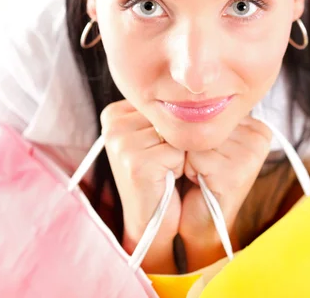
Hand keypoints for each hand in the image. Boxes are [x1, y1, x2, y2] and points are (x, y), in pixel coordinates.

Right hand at [101, 100, 183, 273]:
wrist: (152, 221)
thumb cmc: (161, 175)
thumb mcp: (158, 136)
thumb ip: (165, 111)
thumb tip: (197, 88)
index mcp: (115, 112)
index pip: (163, 100)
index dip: (173, 124)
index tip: (162, 145)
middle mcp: (113, 123)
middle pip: (169, 113)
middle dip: (177, 137)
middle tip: (164, 161)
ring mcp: (120, 142)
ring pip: (175, 131)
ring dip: (180, 152)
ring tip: (164, 169)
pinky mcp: (135, 162)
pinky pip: (177, 151)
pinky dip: (180, 166)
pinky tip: (165, 179)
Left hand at [179, 116, 271, 270]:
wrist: (199, 220)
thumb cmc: (197, 176)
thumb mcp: (206, 139)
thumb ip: (205, 114)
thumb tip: (187, 88)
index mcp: (256, 124)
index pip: (211, 105)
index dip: (197, 127)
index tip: (207, 151)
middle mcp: (259, 135)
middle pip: (206, 118)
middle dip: (193, 141)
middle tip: (203, 165)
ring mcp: (251, 154)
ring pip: (198, 136)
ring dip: (189, 156)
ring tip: (202, 173)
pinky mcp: (237, 173)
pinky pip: (195, 155)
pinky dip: (190, 169)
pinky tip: (202, 182)